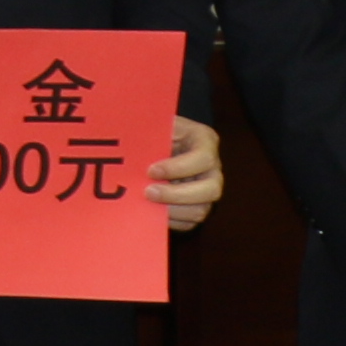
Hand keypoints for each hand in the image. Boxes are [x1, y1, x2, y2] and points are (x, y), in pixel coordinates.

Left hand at [150, 114, 224, 233]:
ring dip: (172, 210)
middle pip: (211, 190)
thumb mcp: (155, 122)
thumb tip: (133, 141)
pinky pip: (189, 223)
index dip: (178, 168)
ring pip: (201, 210)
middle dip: (176, 194)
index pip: (203, 158)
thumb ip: (150, 130)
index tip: (150, 171)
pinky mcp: (198, 207)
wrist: (154, 142)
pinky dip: (170, 220)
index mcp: (205, 141)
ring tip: (147, 204)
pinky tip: (152, 212)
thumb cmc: (154, 129)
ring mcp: (207, 190)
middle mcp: (212, 168)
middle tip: (148, 192)